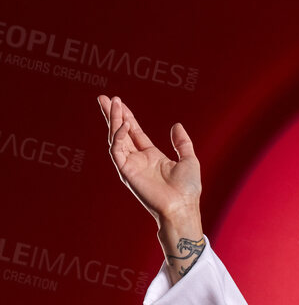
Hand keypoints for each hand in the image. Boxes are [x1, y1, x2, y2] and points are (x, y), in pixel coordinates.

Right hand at [97, 94, 200, 224]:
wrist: (182, 207)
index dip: (126, 116)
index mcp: (151, 156)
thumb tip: (177, 126)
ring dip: (113, 120)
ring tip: (112, 103)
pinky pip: (116, 151)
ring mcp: (130, 166)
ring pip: (115, 138)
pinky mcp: (126, 172)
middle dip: (112, 114)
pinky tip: (124, 125)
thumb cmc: (187, 190)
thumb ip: (182, 143)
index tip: (119, 101)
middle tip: (103, 97)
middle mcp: (138, 160)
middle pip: (120, 132)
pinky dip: (119, 136)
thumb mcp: (189, 160)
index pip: (134, 132)